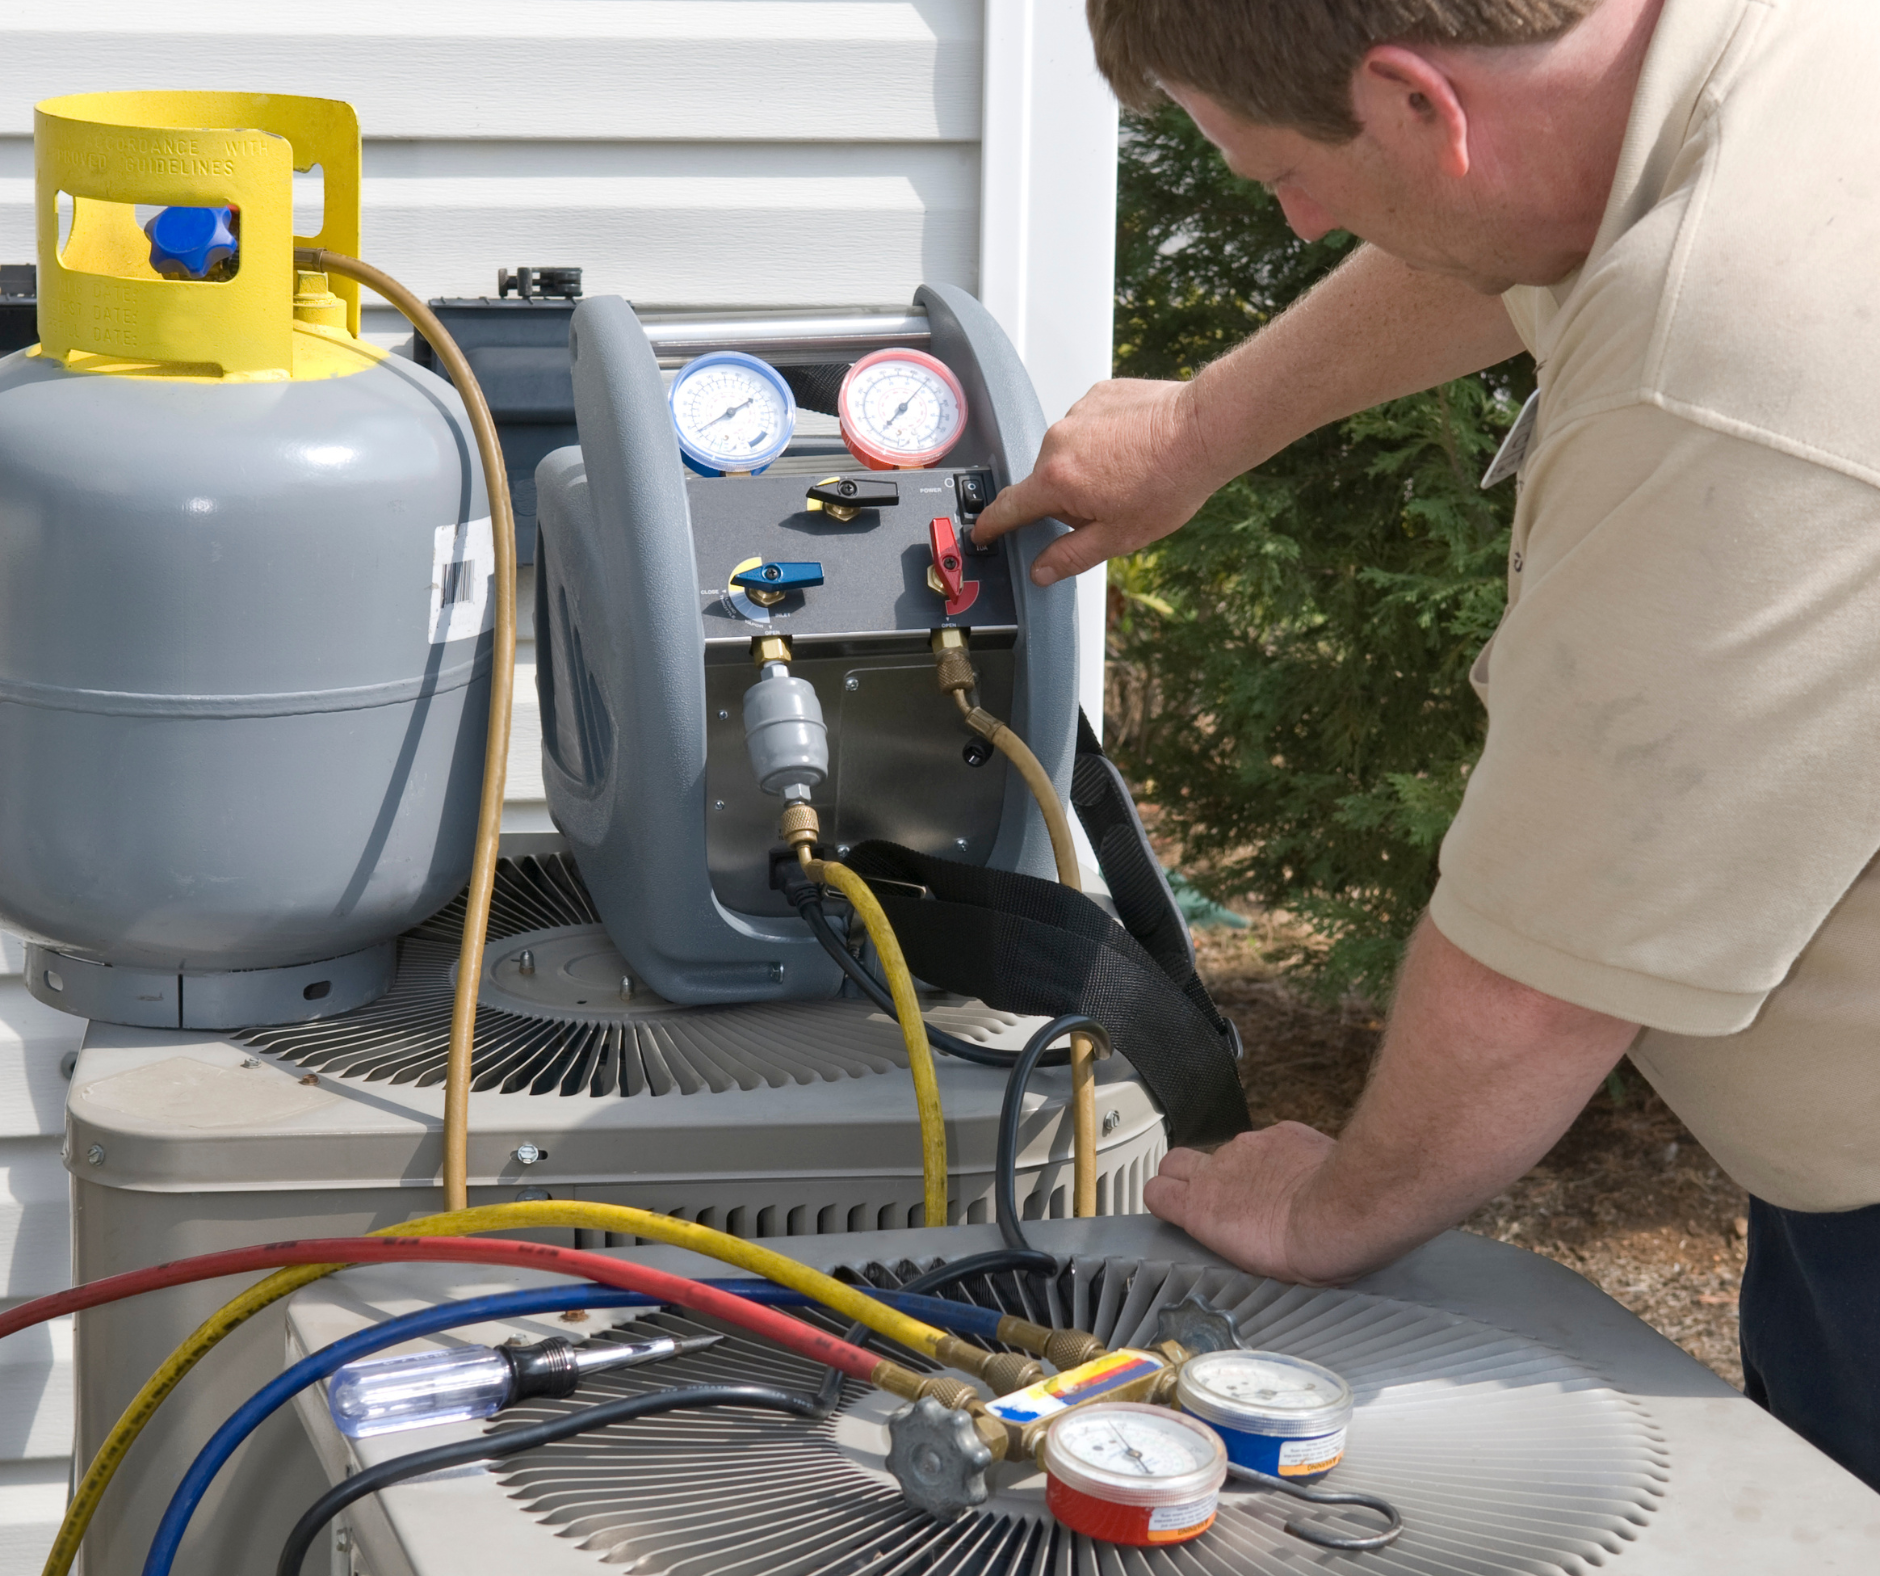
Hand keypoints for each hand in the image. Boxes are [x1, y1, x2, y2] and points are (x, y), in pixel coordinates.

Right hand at [970, 377, 1227, 584]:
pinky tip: (1136, 448)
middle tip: (1111, 506)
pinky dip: (1105, 439)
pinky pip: (1089, 425)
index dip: (992, 525)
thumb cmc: (1169, 482)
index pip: (1008, 508)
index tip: (983, 533)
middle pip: (1045, 481)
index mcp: (1055, 480)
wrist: (1205, 428)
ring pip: (1068, 452)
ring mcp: (1077, 413)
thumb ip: (1071, 556)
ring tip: (1132, 473)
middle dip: (1067, 498)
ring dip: (1087, 467)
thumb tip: (1041, 571)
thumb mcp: (1119, 536)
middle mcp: (1057, 441)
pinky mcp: (1099, 394)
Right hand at [1144, 1123, 1348, 1285]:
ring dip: (1245, 1169)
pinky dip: (1282, 1156)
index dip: (1162, 1197)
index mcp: (1202, 1210)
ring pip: (1232, 1152)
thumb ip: (1235, 1238)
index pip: (1155, 1192)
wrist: (1342, 1211)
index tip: (1172, 1206)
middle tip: (1209, 1191)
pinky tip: (1302, 1173)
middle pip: (1175, 1160)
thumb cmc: (1306, 1251)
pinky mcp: (1281, 1131)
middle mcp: (1217, 1170)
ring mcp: (1248, 1146)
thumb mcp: (1257, 1265)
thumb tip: (1243, 1238)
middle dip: (1184, 1173)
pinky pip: (1273, 1141)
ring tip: (1275, 1190)